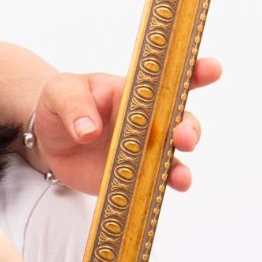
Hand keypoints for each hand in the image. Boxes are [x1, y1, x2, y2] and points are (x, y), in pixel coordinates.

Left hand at [31, 57, 218, 195]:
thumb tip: (88, 131)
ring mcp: (144, 150)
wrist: (49, 142)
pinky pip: (152, 184)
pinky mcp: (134, 176)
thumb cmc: (60, 106)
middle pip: (182, 121)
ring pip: (174, 157)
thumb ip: (73, 105)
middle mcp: (149, 120)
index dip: (195, 72)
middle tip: (183, 135)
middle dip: (189, 128)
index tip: (212, 68)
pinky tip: (163, 192)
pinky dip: (160, 189)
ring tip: (179, 176)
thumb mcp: (60, 93)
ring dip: (181, 166)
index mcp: (136, 92)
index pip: (171, 78)